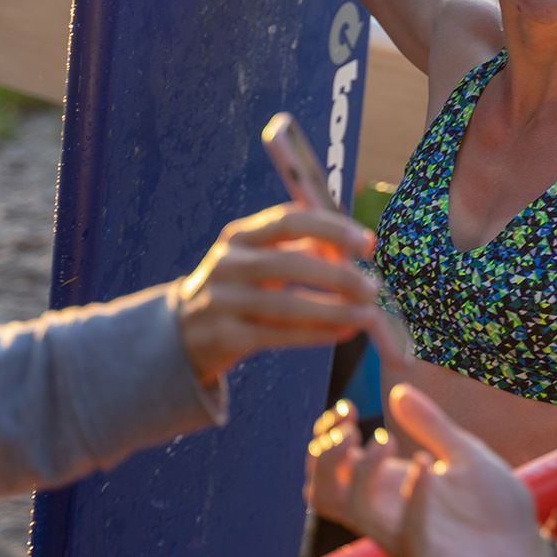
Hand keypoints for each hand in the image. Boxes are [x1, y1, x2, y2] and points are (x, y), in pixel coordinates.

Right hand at [175, 204, 381, 387]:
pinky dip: (315, 334)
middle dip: (337, 275)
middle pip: (289, 263)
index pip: (290, 220)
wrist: (183, 333)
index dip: (332, 228)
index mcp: (240, 235)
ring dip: (333, 309)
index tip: (367, 243)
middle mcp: (227, 263)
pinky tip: (343, 332)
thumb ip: (301, 250)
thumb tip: (353, 249)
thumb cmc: (240, 290)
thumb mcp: (259, 260)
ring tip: (366, 315)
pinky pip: (278, 335)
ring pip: (285, 304)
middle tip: (373, 287)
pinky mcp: (224, 336)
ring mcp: (221, 300)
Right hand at [307, 384, 555, 556]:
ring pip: (354, 512)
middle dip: (325, 456)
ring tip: (386, 439)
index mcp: (388, 488)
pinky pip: (406, 536)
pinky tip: (428, 466)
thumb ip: (432, 426)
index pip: (328, 469)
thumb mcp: (465, 454)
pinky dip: (413, 498)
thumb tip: (399, 391)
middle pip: (321, 493)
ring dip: (361, 471)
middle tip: (352, 429)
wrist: (530, 553)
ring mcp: (402, 541)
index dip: (325, 437)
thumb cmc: (494, 508)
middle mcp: (386, 514)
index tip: (347, 407)